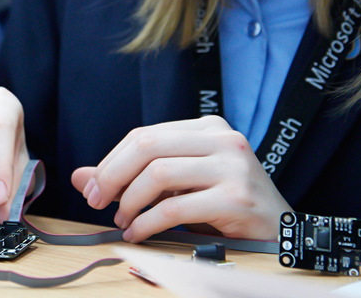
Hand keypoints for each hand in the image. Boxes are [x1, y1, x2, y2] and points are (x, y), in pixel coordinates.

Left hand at [70, 115, 289, 242]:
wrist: (281, 231)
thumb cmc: (225, 206)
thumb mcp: (179, 185)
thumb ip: (131, 177)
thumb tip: (80, 177)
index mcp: (207, 128)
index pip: (144, 136)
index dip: (111, 162)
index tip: (94, 187)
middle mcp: (223, 140)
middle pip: (147, 146)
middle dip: (112, 176)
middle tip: (98, 202)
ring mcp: (233, 167)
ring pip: (158, 174)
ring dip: (130, 202)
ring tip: (124, 221)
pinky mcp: (236, 198)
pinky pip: (175, 207)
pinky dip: (148, 222)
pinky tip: (140, 232)